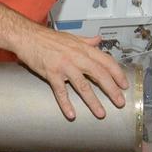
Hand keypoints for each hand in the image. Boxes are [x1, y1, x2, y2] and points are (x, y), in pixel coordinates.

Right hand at [13, 28, 129, 120]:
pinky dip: (66, 104)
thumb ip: (87, 41)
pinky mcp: (51, 73)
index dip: (117, 74)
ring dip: (93, 101)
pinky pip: (61, 91)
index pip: (106, 61)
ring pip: (82, 86)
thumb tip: (99, 40)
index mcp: (83, 48)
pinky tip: (72, 114)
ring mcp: (64, 66)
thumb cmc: (48, 38)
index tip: (124, 85)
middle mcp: (76, 57)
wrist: (27, 36)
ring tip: (101, 113)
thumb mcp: (71, 37)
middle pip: (99, 75)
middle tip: (120, 103)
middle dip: (111, 90)